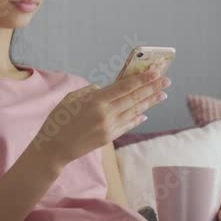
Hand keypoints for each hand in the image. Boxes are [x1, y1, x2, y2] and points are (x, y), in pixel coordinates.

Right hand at [31, 64, 170, 165]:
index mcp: (95, 100)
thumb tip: (106, 89)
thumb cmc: (58, 119)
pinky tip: (146, 113)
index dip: (142, 79)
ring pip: (134, 111)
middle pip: (134, 98)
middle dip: (152, 88)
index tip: (155, 72)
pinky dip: (137, 118)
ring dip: (150, 102)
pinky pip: (127, 124)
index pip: (124, 87)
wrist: (54, 148)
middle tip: (166, 80)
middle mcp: (106, 114)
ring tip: (163, 94)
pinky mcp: (109, 138)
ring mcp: (109, 127)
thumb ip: (91, 91)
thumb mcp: (71, 98)